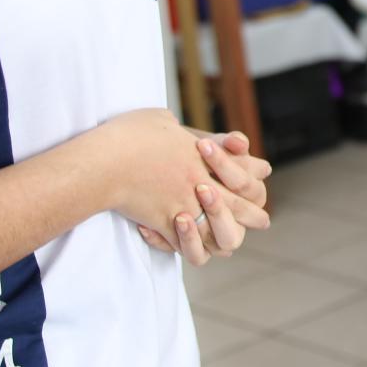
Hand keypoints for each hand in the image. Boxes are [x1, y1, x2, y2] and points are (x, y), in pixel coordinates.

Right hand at [96, 111, 270, 265]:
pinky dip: (189, 246)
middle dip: (252, 214)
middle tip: (263, 220)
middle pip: (237, 204)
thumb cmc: (128, 135)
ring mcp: (183, 206)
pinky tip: (189, 243)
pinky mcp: (164, 224)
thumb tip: (181, 130)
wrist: (103, 161)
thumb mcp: (160, 120)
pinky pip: (186, 245)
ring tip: (232, 242)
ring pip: (217, 231)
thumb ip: (180, 131)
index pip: (241, 170)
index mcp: (201, 157)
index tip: (260, 179)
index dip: (254, 176)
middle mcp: (198, 183)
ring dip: (225, 237)